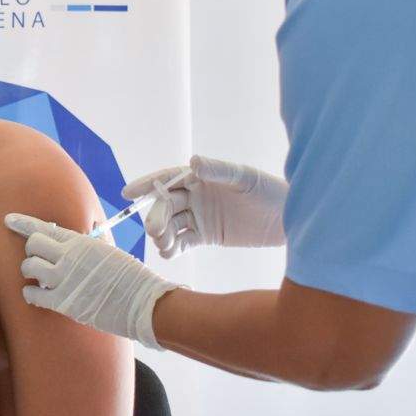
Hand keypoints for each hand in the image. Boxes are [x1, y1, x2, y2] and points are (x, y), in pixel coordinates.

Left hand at [5, 214, 178, 348]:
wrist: (141, 301)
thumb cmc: (128, 276)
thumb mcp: (107, 250)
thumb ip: (87, 244)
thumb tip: (74, 239)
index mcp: (80, 241)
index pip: (44, 227)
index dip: (22, 223)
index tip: (8, 220)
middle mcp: (68, 256)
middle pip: (32, 245)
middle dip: (33, 252)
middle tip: (40, 260)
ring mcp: (63, 279)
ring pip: (28, 267)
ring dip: (30, 271)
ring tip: (40, 277)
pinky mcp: (62, 301)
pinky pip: (32, 294)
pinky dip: (30, 294)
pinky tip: (35, 294)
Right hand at [122, 155, 286, 256]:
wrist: (287, 219)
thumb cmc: (268, 191)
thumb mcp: (244, 178)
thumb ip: (218, 171)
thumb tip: (193, 162)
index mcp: (200, 178)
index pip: (167, 180)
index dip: (147, 185)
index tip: (128, 193)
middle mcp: (194, 196)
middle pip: (165, 205)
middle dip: (156, 216)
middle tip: (156, 230)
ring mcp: (199, 217)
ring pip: (170, 225)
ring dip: (162, 235)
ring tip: (165, 244)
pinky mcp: (206, 236)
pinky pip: (182, 242)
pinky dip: (172, 248)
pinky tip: (170, 252)